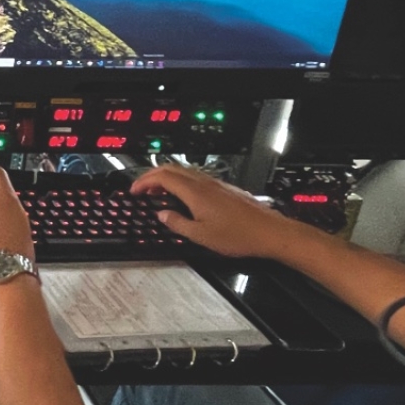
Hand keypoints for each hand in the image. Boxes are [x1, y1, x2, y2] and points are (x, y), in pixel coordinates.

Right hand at [130, 164, 306, 259]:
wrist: (270, 233)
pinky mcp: (225, 189)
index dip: (144, 181)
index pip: (162, 177)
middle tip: (142, 188)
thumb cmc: (240, 235)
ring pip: (185, 172)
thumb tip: (163, 216)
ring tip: (160, 193)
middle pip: (172, 168)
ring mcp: (216, 184)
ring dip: (167, 179)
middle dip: (152, 176)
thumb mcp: (200, 235)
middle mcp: (205, 183)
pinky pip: (196, 179)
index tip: (134, 190)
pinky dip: (181, 183)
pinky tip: (184, 198)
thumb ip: (177, 223)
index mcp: (195, 192)